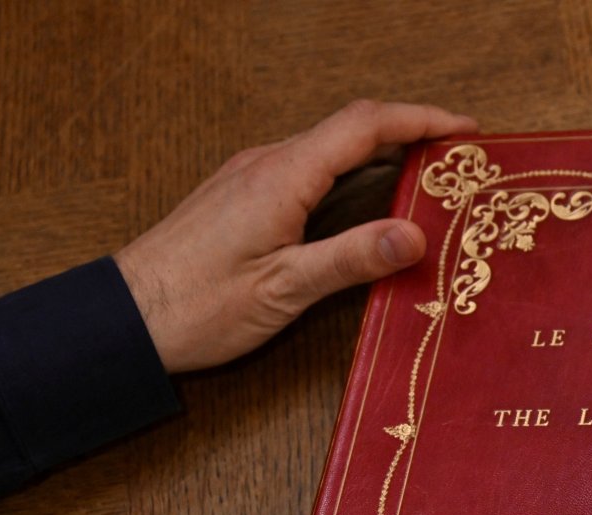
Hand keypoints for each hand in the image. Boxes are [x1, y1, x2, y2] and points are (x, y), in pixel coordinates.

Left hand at [115, 100, 477, 372]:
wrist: (125, 317)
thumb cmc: (196, 307)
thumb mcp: (283, 289)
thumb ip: (350, 258)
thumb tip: (414, 234)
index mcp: (282, 176)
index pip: (365, 126)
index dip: (421, 119)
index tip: (466, 130)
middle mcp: (265, 164)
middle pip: (351, 130)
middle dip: (410, 135)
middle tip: (457, 161)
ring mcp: (251, 177)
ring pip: (328, 149)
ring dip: (380, 157)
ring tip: (425, 183)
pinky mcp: (241, 198)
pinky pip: (306, 170)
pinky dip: (349, 176)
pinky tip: (365, 207)